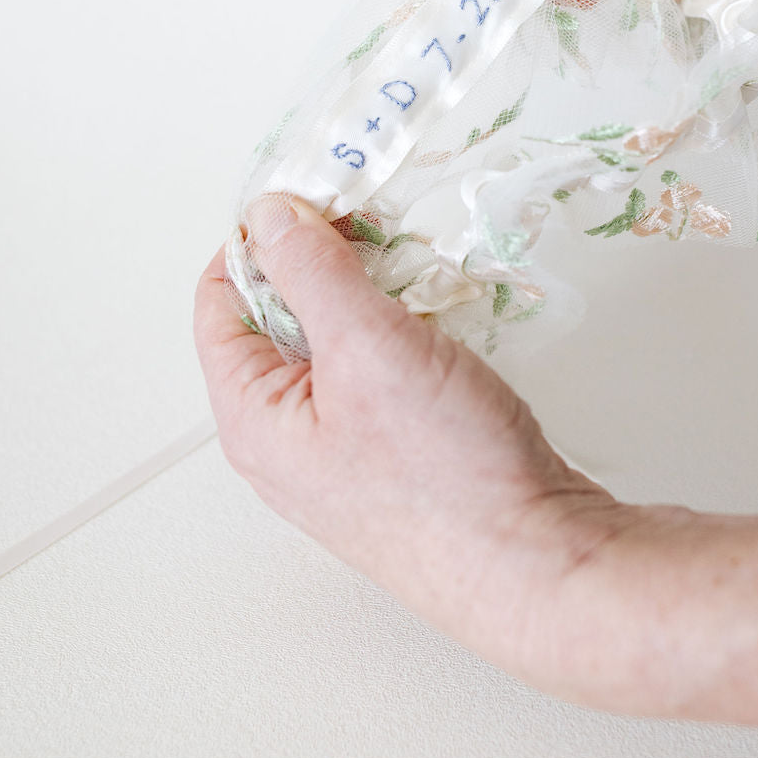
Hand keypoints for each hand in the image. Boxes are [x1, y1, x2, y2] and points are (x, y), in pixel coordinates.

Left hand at [193, 193, 656, 690]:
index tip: (312, 196)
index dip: (259, 239)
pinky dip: (406, 330)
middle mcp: (290, 437)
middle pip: (282, 317)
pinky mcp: (397, 452)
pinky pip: (381, 369)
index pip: (221, 301)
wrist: (536, 561)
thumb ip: (312, 271)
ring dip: (375, 294)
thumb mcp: (366, 346)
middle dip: (328, 262)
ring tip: (420, 273)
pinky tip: (445, 322)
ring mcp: (345, 449)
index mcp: (255, 417)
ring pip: (340, 340)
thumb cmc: (446, 473)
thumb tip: (272, 215)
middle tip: (377, 227)